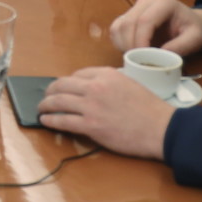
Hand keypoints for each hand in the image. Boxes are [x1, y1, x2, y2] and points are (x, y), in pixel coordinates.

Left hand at [38, 68, 173, 159]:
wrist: (161, 128)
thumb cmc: (150, 108)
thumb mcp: (130, 83)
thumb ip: (110, 82)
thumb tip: (93, 87)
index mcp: (106, 74)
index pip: (78, 74)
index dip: (68, 82)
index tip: (64, 88)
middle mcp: (95, 87)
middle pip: (62, 85)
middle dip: (50, 91)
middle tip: (46, 96)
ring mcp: (91, 106)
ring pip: (58, 102)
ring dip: (45, 104)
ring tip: (41, 108)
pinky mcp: (90, 125)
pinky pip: (63, 121)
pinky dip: (50, 119)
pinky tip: (45, 120)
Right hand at [111, 0, 201, 55]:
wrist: (191, 23)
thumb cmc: (193, 29)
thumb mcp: (196, 38)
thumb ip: (181, 46)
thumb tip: (159, 56)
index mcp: (164, 2)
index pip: (145, 21)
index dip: (140, 41)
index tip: (144, 59)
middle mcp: (146, 2)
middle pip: (128, 24)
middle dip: (130, 46)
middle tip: (139, 63)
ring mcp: (135, 8)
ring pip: (119, 27)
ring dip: (123, 46)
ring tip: (137, 58)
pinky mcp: (128, 16)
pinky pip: (116, 30)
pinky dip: (119, 44)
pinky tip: (131, 52)